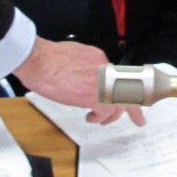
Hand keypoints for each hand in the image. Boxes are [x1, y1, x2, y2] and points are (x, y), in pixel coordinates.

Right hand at [14, 36, 144, 125]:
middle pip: (127, 89)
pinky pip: (106, 110)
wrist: (38, 60)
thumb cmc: (46, 58)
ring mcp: (101, 83)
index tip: (119, 94)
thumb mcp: (71, 55)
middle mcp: (104, 69)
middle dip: (133, 106)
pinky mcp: (95, 96)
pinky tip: (93, 118)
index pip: (114, 76)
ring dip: (114, 115)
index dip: (117, 88)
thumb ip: (81, 64)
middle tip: (138, 118)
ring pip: (119, 102)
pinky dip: (101, 117)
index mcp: (98, 58)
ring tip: (106, 121)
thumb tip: (79, 74)